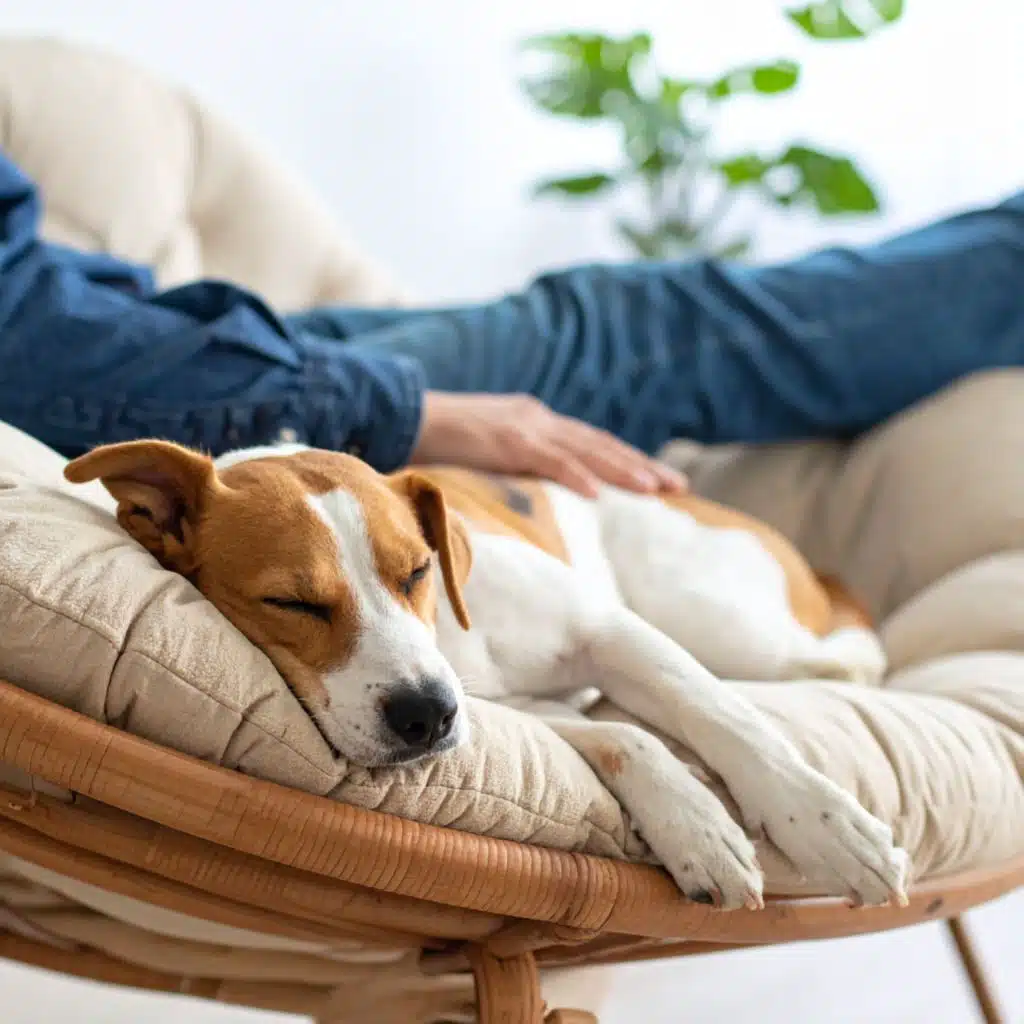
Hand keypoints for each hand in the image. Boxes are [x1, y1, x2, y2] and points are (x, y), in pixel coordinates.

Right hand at [410, 392, 685, 497]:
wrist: (404, 415)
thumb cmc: (441, 440)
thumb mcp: (488, 451)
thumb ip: (515, 465)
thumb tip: (535, 491)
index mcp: (536, 422)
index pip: (593, 444)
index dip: (628, 461)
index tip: (658, 481)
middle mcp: (539, 419)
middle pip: (601, 445)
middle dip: (641, 467)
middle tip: (679, 488)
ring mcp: (525, 427)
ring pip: (587, 451)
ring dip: (624, 471)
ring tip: (656, 490)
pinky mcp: (507, 441)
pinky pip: (549, 460)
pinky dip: (576, 476)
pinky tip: (600, 494)